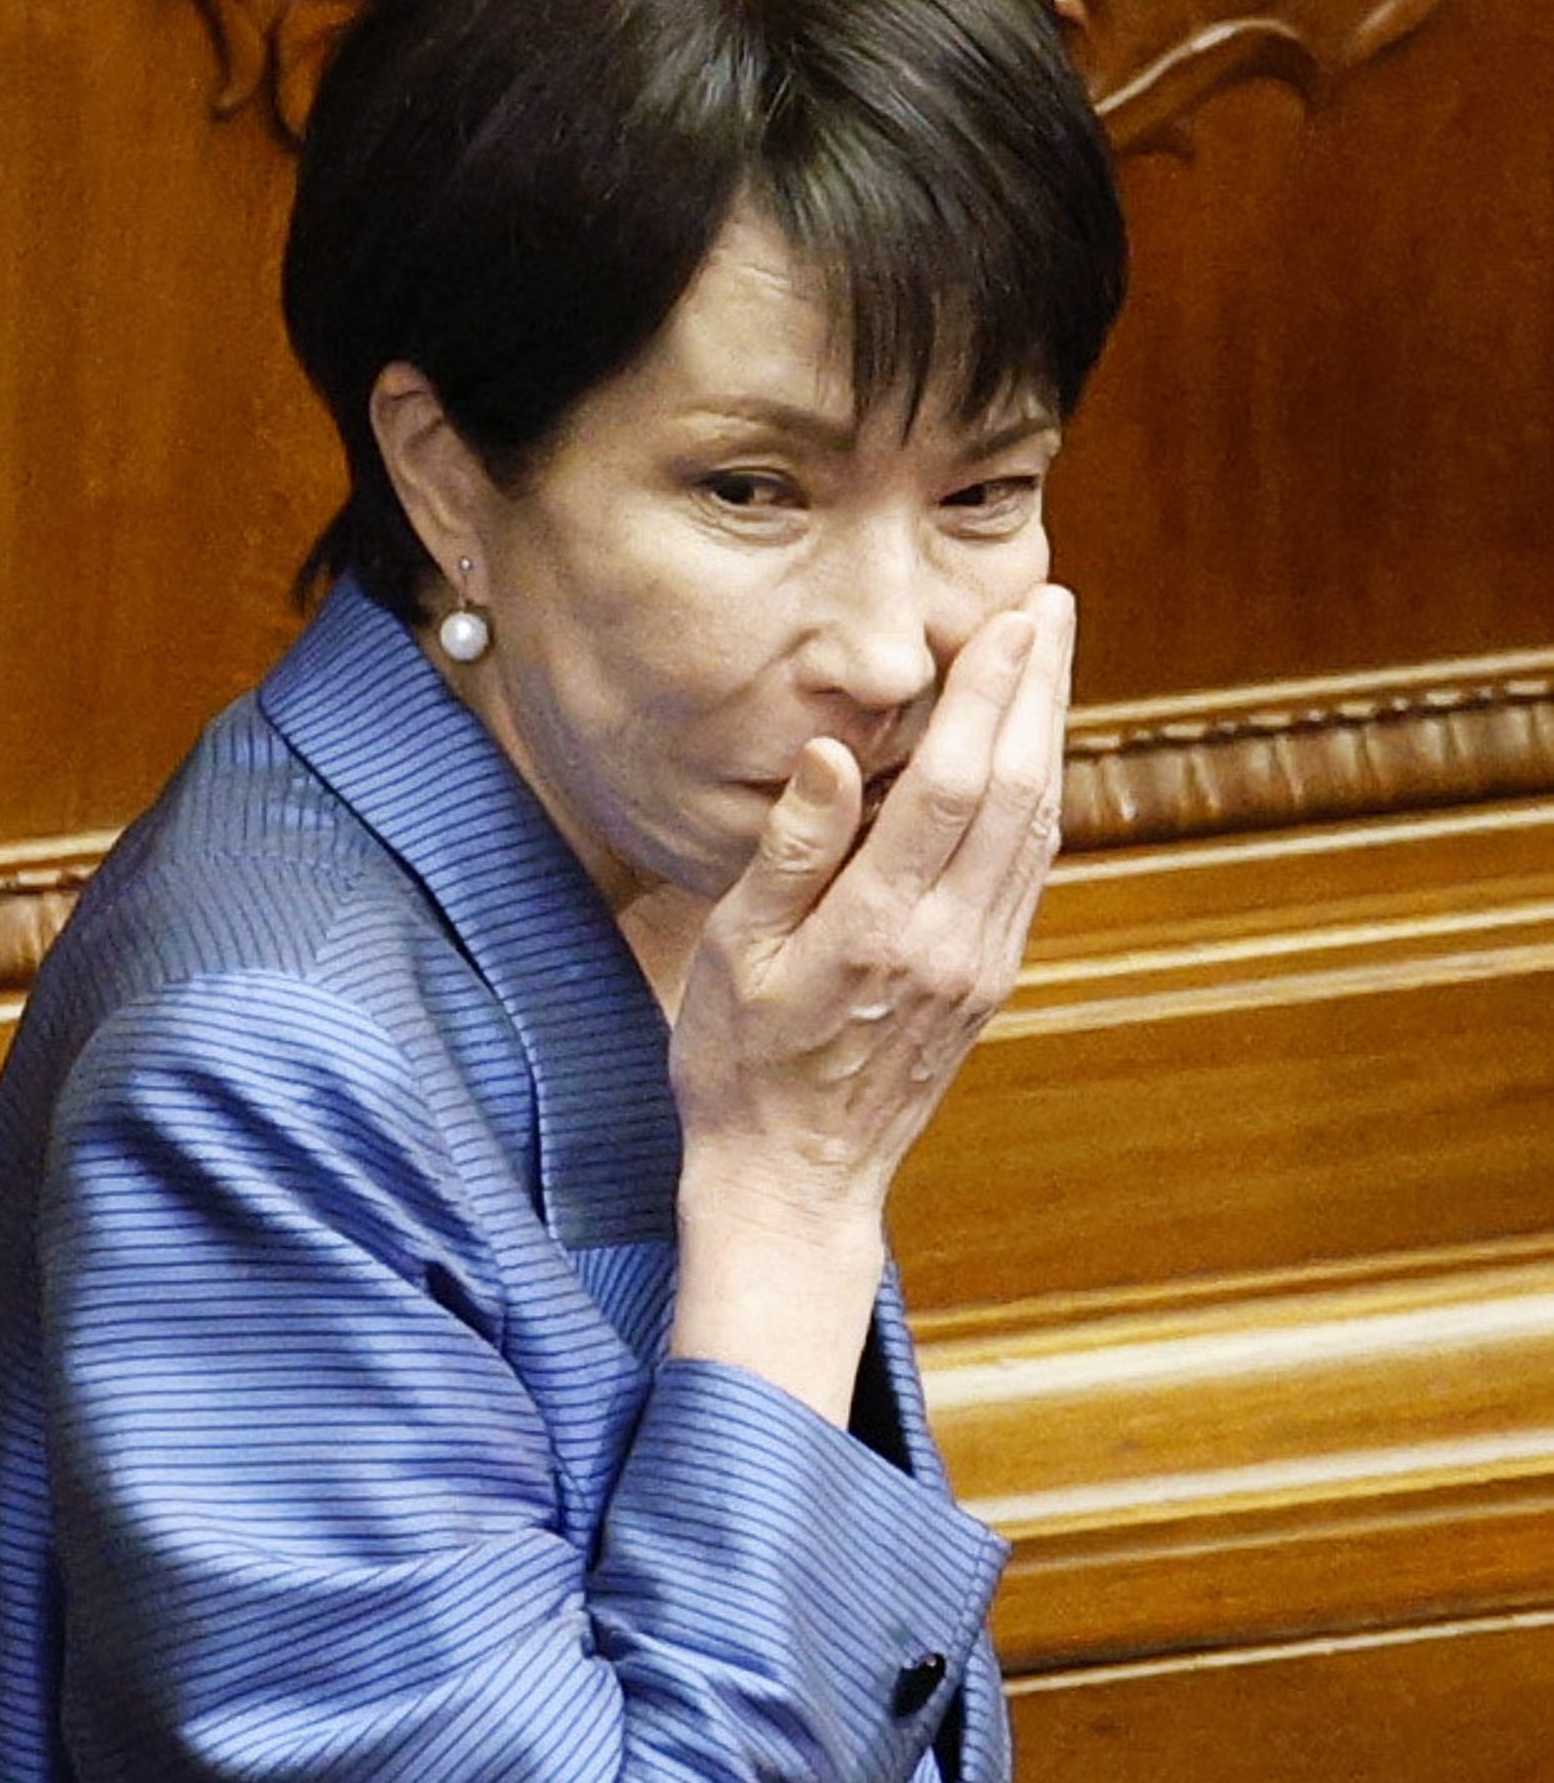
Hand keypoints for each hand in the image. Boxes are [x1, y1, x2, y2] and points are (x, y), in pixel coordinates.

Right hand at [663, 584, 1074, 1415]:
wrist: (794, 1178)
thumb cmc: (738, 1064)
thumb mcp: (729, 954)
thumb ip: (787, 851)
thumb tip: (826, 751)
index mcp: (879, 928)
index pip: (950, 784)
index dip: (988, 694)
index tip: (1009, 620)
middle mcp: (950, 942)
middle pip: (1014, 790)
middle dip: (1038, 689)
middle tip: (1052, 605)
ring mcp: (981, 965)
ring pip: (1036, 826)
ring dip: (1051, 733)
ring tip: (1053, 657)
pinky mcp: (990, 981)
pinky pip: (1031, 870)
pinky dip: (1041, 796)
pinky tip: (1037, 755)